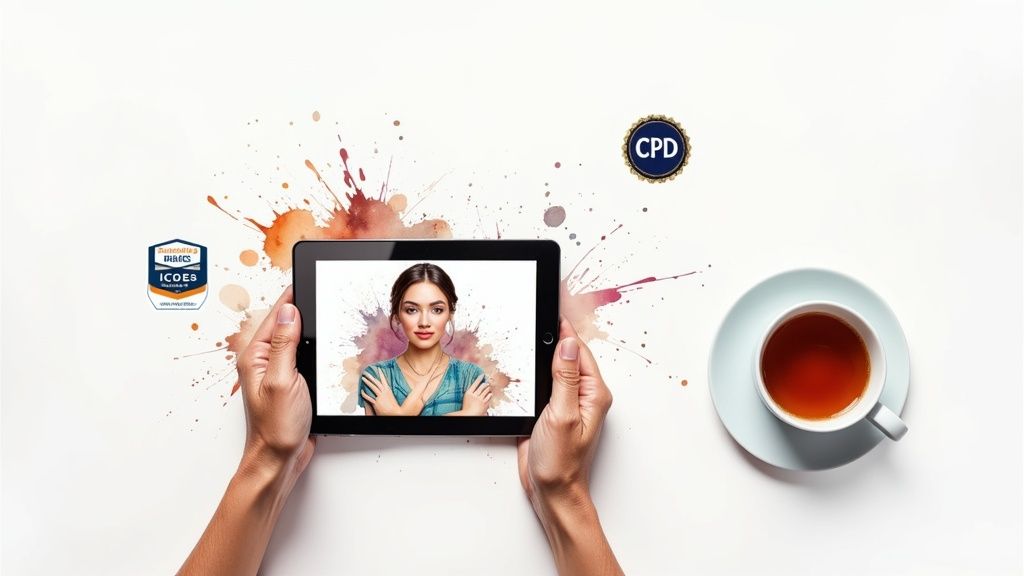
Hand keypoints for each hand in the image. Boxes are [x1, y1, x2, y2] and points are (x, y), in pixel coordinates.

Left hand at [179, 286, 315, 575]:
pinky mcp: (292, 382)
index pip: (277, 314)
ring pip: (297, 338)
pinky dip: (316, 347)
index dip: (293, 293)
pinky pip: (304, 355)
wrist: (278, 460)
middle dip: (304, 306)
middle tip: (323, 287)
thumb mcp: (282, 380)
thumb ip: (285, 344)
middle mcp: (265, 360)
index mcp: (256, 355)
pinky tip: (328, 344)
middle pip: (287, 322)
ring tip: (327, 309)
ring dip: (312, 327)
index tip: (307, 274)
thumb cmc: (275, 428)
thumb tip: (289, 311)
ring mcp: (278, 371)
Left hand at [360, 367, 404, 415]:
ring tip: (363, 378)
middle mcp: (384, 392)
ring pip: (373, 387)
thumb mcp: (391, 397)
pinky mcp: (376, 403)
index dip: (380, 374)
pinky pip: (369, 397)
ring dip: (367, 382)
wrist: (396, 413)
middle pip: (376, 382)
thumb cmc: (394, 407)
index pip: (384, 380)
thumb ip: (387, 394)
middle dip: (370, 376)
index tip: (378, 368)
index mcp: (388, 390)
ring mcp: (380, 397)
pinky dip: (364, 394)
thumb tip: (384, 391)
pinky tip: (361, 391)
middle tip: (366, 372)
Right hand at [460, 375, 492, 414]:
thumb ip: (471, 392)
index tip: (482, 375)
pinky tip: (490, 394)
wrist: (469, 415)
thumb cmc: (466, 407)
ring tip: (488, 387)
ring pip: (486, 390)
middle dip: (485, 383)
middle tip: (487, 382)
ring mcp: (480, 399)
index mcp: (468, 393)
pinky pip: (489, 396)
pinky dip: (490, 394)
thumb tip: (476, 386)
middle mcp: (475, 395)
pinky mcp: (484, 403)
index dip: (479, 378)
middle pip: (482, 386)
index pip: (475, 383)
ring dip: (488, 388)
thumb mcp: (466, 398)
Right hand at [516, 317, 621, 574]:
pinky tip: (528, 360)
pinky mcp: (553, 410)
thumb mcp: (561, 415)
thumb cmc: (561, 462)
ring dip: (545, 351)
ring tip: (536, 327)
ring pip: (557, 366)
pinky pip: (546, 382)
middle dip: (556, 334)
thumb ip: (565, 378)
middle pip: (570, 354)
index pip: (580, 350)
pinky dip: (536, 370)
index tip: (554, 305)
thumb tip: (568, 344)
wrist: (550, 490)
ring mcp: (568, 402)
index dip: (565, 327)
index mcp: (594, 393)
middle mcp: (584, 395)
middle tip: (542, 308)